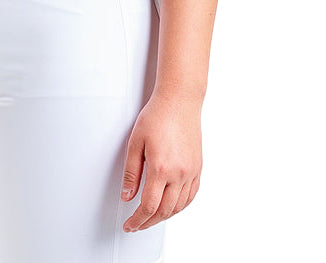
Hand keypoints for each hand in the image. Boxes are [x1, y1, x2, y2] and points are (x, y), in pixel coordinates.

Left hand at [120, 90, 202, 231]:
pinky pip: (191, 195)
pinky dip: (180, 206)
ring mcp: (191, 172)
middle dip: (149, 222)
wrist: (179, 101)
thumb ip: (131, 173)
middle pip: (164, 211)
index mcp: (161, 168)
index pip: (149, 206)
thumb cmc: (157, 116)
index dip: (138, 220)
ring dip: (164, 217)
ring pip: (179, 206)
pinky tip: (171, 206)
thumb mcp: (135, 142)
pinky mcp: (198, 168)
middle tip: (137, 224)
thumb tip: (127, 196)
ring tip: (151, 218)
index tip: (130, 224)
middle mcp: (179, 173)